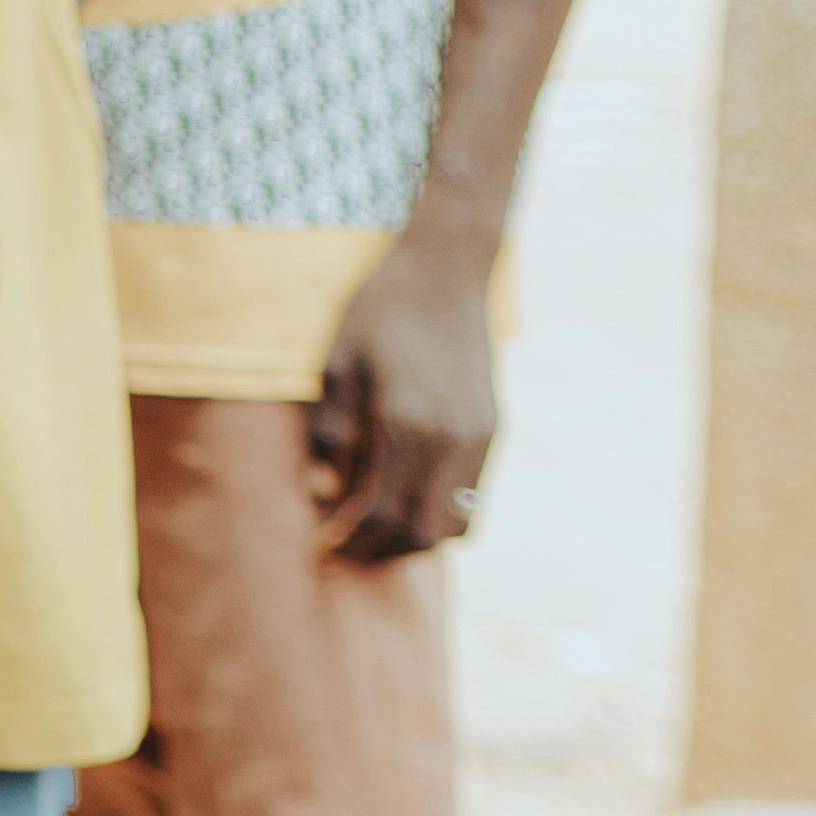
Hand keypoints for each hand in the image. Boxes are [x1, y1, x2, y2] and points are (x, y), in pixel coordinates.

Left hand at [307, 225, 501, 565]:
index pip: (378, 515)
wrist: (448, 264)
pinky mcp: (493, 430)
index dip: (348, 540)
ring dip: (412, 538)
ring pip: (451, 527)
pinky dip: (439, 514)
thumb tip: (324, 492)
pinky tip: (409, 497)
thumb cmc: (381, 308)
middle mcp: (449, 438)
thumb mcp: (337, 362)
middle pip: (416, 533)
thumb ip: (329, 433)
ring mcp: (478, 437)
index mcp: (405, 422)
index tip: (322, 542)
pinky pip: (472, 499)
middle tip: (345, 544)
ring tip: (377, 526)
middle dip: (377, 550)